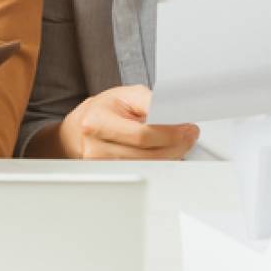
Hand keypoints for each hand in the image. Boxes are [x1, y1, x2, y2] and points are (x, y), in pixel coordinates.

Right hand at [60, 85, 198, 159]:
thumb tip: (172, 112)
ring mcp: (101, 165)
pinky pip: (141, 171)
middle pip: (147, 154)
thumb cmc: (104, 109)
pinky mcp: (108, 175)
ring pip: (147, 166)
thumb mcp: (125, 94)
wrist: (80, 128)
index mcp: (97, 121)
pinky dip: (158, 163)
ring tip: (180, 142)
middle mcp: (96, 146)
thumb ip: (148, 101)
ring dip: (170, 155)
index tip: (186, 129)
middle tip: (190, 135)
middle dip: (176, 145)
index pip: (141, 134)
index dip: (169, 133)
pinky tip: (165, 152)